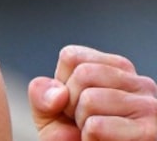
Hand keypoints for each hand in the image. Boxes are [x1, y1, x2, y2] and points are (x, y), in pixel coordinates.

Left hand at [29, 45, 156, 140]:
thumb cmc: (74, 139)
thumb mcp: (50, 114)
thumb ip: (42, 95)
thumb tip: (58, 94)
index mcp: (117, 69)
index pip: (71, 56)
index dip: (62, 85)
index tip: (75, 106)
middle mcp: (139, 82)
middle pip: (83, 73)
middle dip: (72, 105)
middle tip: (86, 124)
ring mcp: (149, 106)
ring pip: (90, 99)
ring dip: (82, 125)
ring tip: (98, 135)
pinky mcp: (151, 132)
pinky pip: (97, 126)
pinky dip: (89, 140)